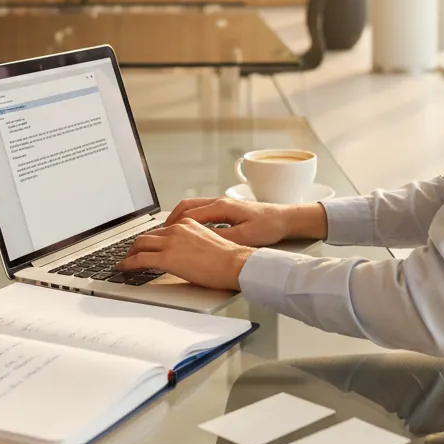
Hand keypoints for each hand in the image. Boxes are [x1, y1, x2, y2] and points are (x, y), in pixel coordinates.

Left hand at [117, 218, 252, 290]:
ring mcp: (171, 242)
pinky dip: (128, 263)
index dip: (151, 238)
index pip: (162, 229)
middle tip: (132, 252)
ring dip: (130, 253)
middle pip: (148, 235)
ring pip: (141, 244)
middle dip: (137, 244)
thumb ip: (192, 242)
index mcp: (188, 224)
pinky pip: (140, 259)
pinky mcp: (167, 258)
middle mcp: (177, 229)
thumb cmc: (228, 258)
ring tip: (126, 260)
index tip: (147, 244)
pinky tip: (123, 267)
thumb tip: (185, 253)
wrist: (234, 264)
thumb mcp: (208, 241)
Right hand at [162, 196, 327, 247]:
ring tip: (168, 232)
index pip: (188, 215)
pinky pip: (200, 210)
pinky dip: (189, 218)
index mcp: (221, 207)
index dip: (172, 227)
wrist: (285, 218)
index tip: (162, 236)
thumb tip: (202, 241)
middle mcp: (219, 202)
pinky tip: (188, 230)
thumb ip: (222, 238)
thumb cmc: (269, 226)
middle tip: (158, 234)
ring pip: (192, 207)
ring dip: (178, 218)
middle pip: (186, 207)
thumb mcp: (245, 236)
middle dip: (170, 220)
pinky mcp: (226, 209)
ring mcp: (222, 204)